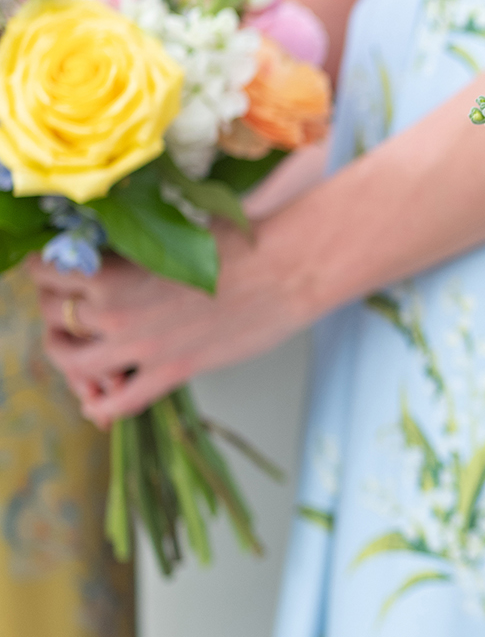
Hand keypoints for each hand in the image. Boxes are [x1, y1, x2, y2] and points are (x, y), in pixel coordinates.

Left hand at [31, 227, 304, 422]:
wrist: (287, 266)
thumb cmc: (237, 240)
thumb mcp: (168, 232)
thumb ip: (129, 248)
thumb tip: (106, 254)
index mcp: (111, 266)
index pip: (45, 272)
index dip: (47, 271)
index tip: (57, 272)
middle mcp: (114, 308)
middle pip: (51, 315)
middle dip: (55, 312)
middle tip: (68, 311)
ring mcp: (140, 346)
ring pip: (72, 363)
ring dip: (68, 358)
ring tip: (77, 353)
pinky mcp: (171, 371)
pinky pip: (117, 401)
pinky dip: (101, 404)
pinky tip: (98, 401)